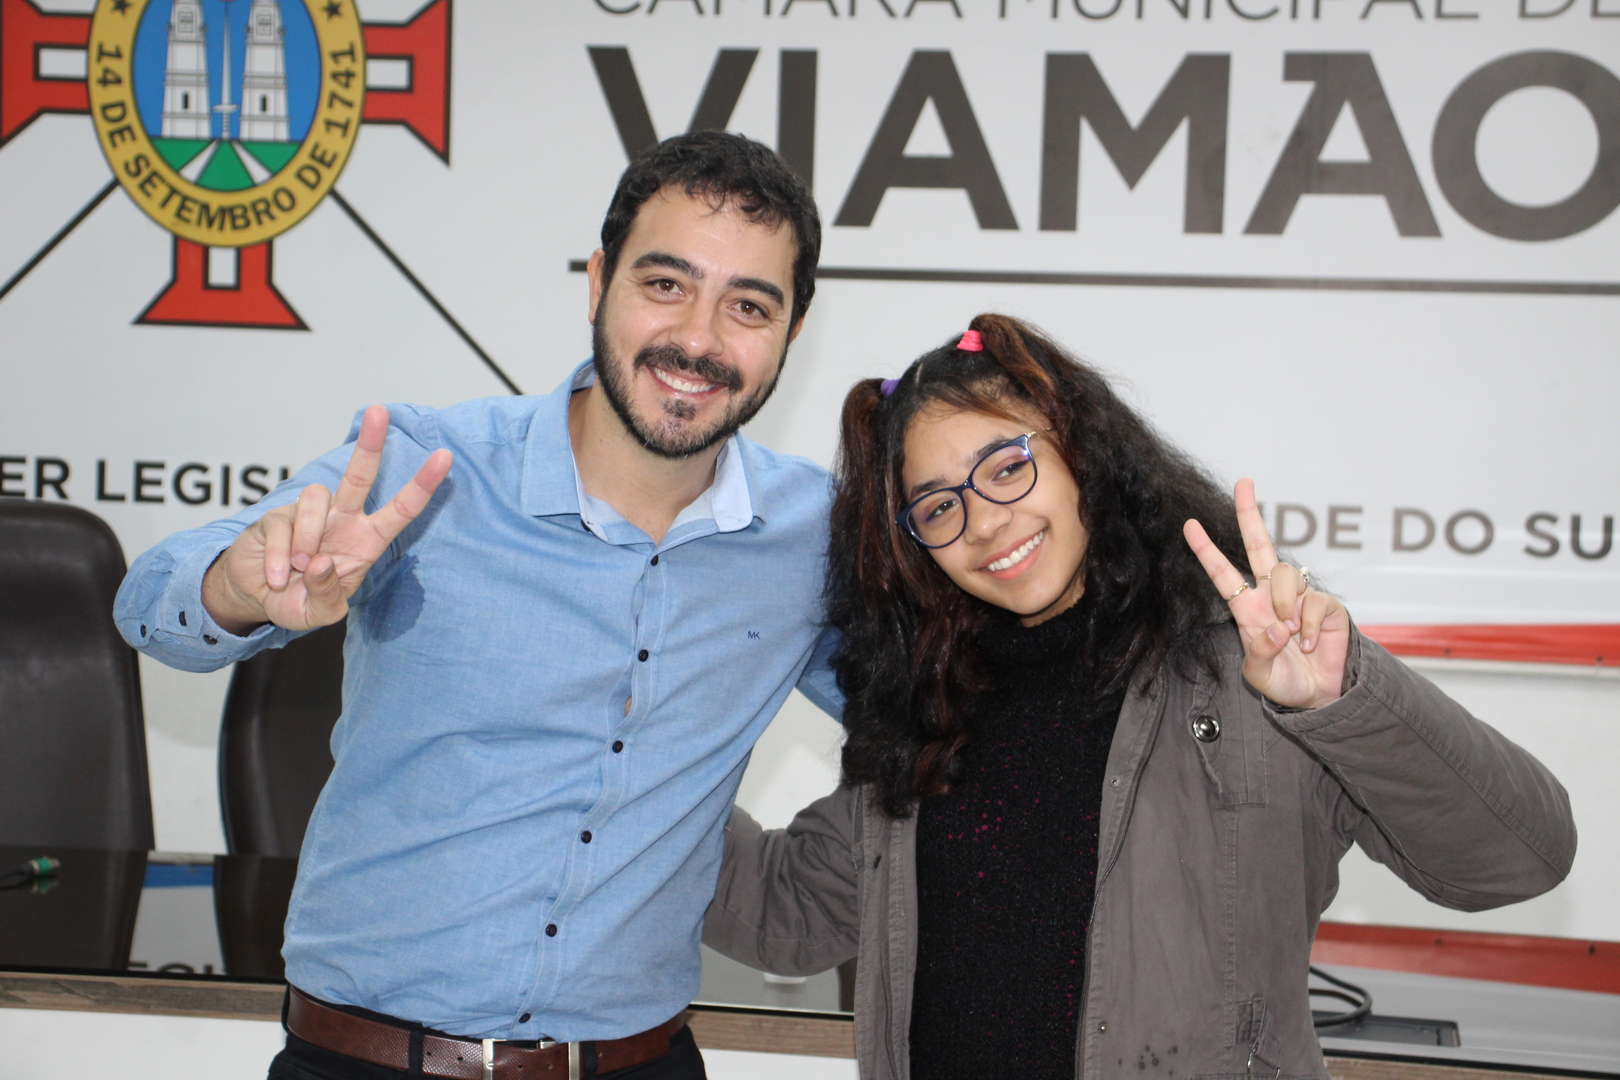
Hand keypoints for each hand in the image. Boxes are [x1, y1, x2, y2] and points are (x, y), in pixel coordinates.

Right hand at [202, 406, 452, 633]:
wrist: (255, 599)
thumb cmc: (298, 601)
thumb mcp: (321, 613)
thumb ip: (327, 594)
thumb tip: (322, 563)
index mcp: (366, 541)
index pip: (401, 510)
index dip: (423, 486)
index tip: (444, 457)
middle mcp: (342, 521)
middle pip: (359, 476)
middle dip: (370, 444)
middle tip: (379, 411)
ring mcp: (309, 515)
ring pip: (316, 500)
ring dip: (308, 539)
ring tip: (299, 569)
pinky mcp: (277, 516)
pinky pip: (283, 527)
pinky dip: (280, 558)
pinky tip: (277, 576)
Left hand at [1182, 479, 1349, 709]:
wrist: (1319, 696)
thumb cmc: (1284, 681)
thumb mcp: (1258, 674)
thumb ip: (1259, 653)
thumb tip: (1276, 627)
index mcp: (1246, 608)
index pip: (1222, 573)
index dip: (1206, 550)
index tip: (1188, 525)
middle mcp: (1270, 595)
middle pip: (1258, 546)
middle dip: (1249, 514)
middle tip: (1243, 483)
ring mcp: (1299, 597)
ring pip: (1286, 574)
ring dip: (1285, 604)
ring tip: (1290, 634)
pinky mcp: (1326, 605)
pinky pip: (1314, 602)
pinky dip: (1309, 626)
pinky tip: (1308, 644)